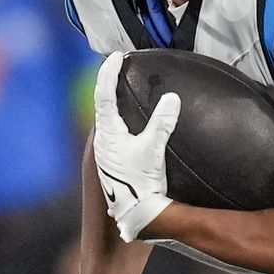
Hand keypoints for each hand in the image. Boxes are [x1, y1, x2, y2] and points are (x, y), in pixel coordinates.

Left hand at [92, 52, 178, 242]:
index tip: (117, 56)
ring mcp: (106, 153)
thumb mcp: (152, 151)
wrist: (134, 217)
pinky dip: (120, 119)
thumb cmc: (140, 184)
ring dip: (114, 103)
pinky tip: (132, 123)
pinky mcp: (113, 162)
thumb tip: (171, 98)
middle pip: (102, 104)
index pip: (104, 94)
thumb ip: (161, 123)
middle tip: (121, 67)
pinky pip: (114, 132)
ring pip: (107, 119)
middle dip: (109, 84)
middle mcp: (102, 140)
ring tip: (126, 89)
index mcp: (107, 133)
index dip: (109, 73)